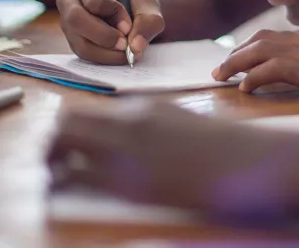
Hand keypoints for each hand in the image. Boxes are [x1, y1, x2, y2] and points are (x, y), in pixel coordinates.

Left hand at [47, 100, 298, 214]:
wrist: (246, 161)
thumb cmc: (221, 147)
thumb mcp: (181, 123)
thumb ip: (150, 123)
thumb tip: (126, 133)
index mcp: (143, 107)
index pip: (89, 109)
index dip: (72, 127)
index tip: (67, 141)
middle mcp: (128, 122)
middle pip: (68, 121)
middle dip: (54, 139)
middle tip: (54, 158)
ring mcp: (128, 150)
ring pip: (63, 143)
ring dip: (52, 158)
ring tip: (56, 174)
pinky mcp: (130, 182)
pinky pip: (76, 177)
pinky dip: (62, 182)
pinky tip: (65, 190)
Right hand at [56, 0, 164, 64]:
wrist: (134, 12)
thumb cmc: (136, 1)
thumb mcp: (148, 5)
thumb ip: (148, 21)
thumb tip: (136, 46)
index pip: (94, 0)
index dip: (114, 14)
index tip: (129, 24)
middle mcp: (69, 1)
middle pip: (77, 20)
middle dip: (104, 36)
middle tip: (126, 45)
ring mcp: (67, 23)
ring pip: (80, 43)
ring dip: (107, 52)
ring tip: (127, 50)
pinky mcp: (73, 41)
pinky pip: (85, 55)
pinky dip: (105, 58)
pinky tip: (119, 54)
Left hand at [214, 25, 298, 125]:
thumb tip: (293, 80)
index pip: (277, 36)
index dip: (253, 47)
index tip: (238, 60)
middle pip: (264, 38)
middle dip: (238, 53)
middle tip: (221, 69)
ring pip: (262, 50)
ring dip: (237, 63)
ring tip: (221, 76)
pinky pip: (272, 68)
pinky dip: (254, 77)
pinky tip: (245, 89)